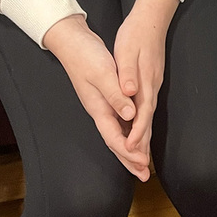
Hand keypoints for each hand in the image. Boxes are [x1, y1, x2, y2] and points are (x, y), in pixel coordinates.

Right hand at [44, 15, 149, 179]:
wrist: (72, 42)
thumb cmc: (86, 56)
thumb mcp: (103, 73)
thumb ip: (115, 95)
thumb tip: (130, 116)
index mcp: (98, 107)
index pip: (115, 137)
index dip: (129, 151)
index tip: (142, 163)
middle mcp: (99, 110)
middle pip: (115, 141)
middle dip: (129, 158)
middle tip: (144, 174)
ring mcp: (101, 104)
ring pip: (117, 132)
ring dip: (130, 147)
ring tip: (142, 162)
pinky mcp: (104, 96)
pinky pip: (118, 121)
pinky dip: (128, 130)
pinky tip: (134, 134)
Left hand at [113, 0, 178, 160]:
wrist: (152, 17)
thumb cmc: (136, 34)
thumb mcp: (127, 52)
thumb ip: (127, 76)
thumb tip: (129, 96)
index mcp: (144, 82)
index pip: (141, 115)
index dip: (136, 135)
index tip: (131, 152)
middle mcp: (152, 86)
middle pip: (147, 121)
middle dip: (143, 146)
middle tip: (141, 171)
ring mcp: (154, 84)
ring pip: (148, 117)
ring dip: (144, 138)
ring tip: (141, 160)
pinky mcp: (152, 81)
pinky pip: (148, 109)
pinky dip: (144, 125)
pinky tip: (140, 131)